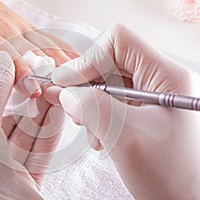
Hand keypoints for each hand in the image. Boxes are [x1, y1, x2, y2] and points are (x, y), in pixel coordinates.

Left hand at [0, 0, 74, 107]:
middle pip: (31, 52)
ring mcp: (21, 30)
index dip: (18, 69)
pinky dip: (68, 55)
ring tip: (80, 86)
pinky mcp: (30, 31)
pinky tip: (82, 68)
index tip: (31, 89)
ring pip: (47, 47)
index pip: (1, 52)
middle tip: (62, 96)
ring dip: (63, 67)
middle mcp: (4, 31)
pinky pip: (52, 42)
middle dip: (47, 75)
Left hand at [0, 51, 64, 198]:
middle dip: (29, 99)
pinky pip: (40, 150)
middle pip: (9, 119)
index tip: (23, 69)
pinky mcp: (26, 181)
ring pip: (28, 133)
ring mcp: (4, 170)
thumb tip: (3, 61)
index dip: (4, 86)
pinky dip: (50, 131)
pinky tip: (59, 112)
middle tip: (45, 80)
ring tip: (57, 91)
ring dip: (43, 112)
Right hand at [45, 24, 199, 198]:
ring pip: (108, 82)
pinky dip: (98, 114)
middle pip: (110, 61)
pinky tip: (100, 136)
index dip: (89, 58)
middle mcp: (160, 80)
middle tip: (74, 108)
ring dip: (91, 102)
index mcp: (166, 76)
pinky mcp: (144, 111)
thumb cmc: (168, 175)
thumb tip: (64, 91)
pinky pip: (113, 100)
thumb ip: (91, 107)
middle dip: (87, 84)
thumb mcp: (124, 137)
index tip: (68, 84)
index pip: (118, 41)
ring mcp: (152, 96)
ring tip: (89, 129)